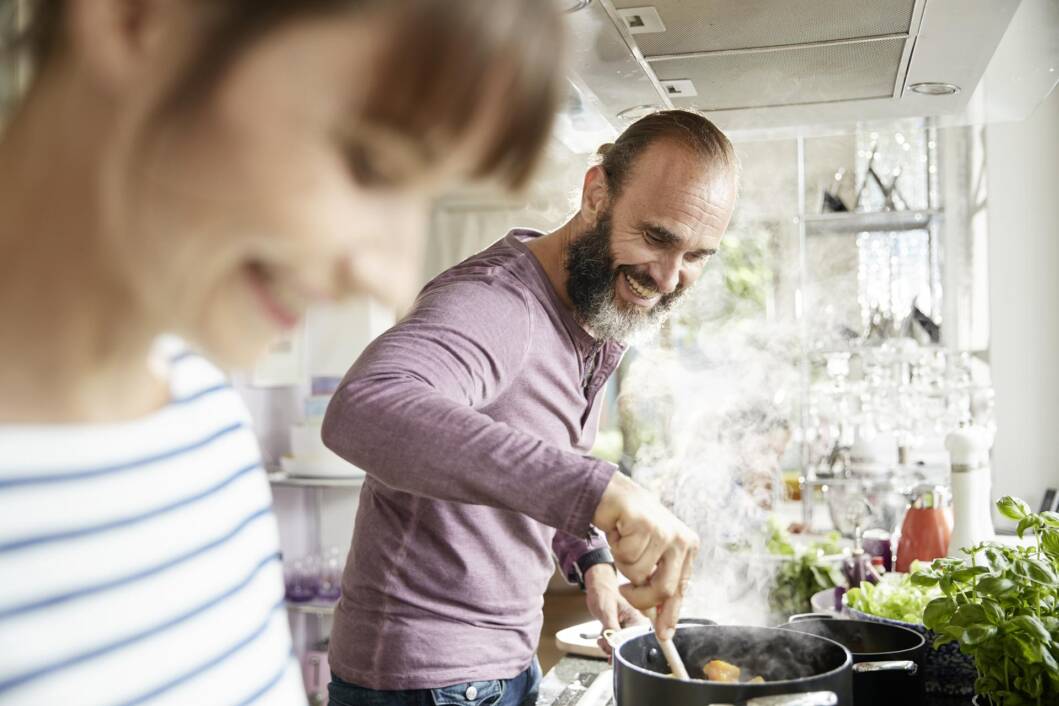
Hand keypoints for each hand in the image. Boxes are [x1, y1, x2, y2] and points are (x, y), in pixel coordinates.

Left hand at [583, 564, 648, 656]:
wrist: (598, 586)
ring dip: (609, 646)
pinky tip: (603, 638)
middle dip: (614, 648)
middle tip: (603, 642)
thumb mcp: (607, 611)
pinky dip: (609, 643)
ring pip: (622, 646)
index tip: (610, 647)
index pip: (635, 641)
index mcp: (638, 618)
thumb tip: (616, 645)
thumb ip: (612, 629)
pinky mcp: (623, 630)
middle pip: (630, 646)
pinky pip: (618, 643)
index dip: (622, 647)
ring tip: (601, 638)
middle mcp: (637, 624)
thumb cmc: (603, 592)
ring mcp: (630, 628)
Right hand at [592, 472, 698, 640]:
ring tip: (624, 542)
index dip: (670, 614)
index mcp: (686, 547)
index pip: (680, 589)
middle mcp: (681, 539)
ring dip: (623, 564)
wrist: (611, 494)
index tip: (663, 633)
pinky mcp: (646, 525)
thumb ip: (655, 582)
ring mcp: (665, 531)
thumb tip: (658, 620)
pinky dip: (616, 548)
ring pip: (639, 574)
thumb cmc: (628, 525)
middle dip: (640, 597)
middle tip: (624, 589)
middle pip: (663, 589)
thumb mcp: (649, 555)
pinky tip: (619, 531)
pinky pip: (626, 557)